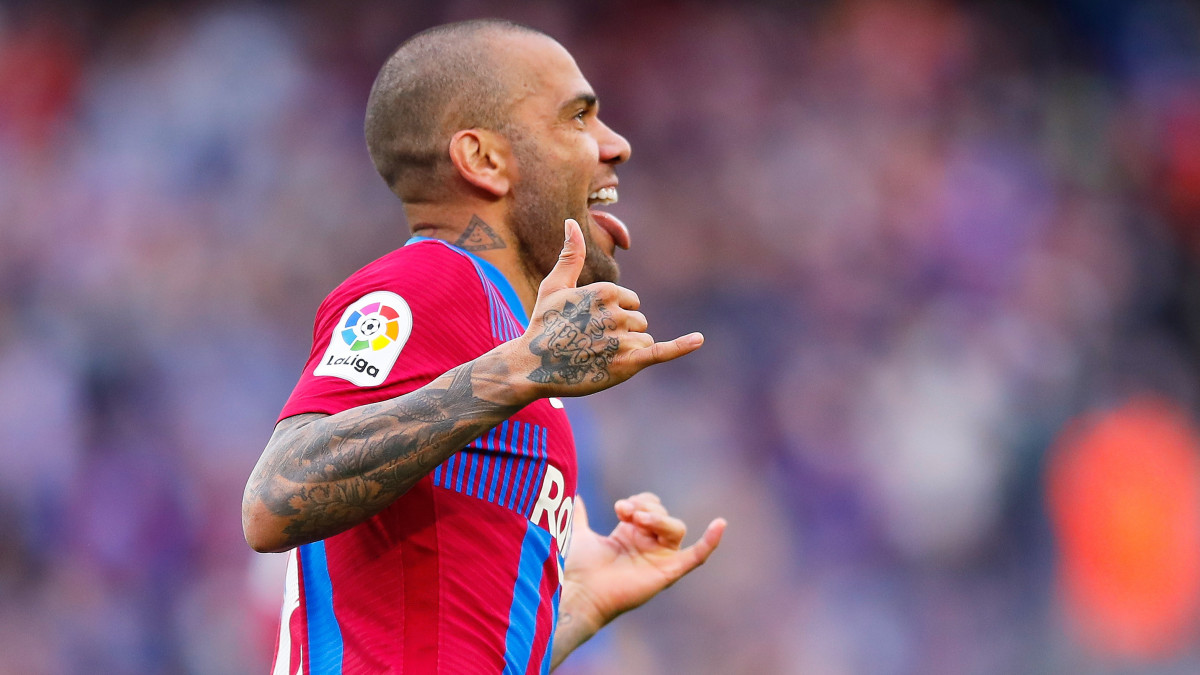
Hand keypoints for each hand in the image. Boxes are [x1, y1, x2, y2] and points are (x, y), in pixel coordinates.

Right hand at [511, 219, 702, 399]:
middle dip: (621, 333)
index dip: (613, 316)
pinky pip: (661, 351)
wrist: (532, 366)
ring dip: (627, 350)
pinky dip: (682, 346)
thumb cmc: (543, 325)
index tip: (588, 326)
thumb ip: (570, 255)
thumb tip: (571, 222)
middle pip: (639, 322)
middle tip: (590, 344)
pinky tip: (699, 339)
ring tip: (596, 357)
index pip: (631, 302)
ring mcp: (622, 338)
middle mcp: (616, 312)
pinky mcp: (628, 363)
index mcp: (605, 291)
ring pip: (644, 340)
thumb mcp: (555, 286)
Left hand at [558, 493, 725, 637]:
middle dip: (646, 507)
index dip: (639, 501)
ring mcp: (660, 558)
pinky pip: (697, 556)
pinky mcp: (668, 572)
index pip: (650, 505)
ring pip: (676, 528)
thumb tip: (576, 498)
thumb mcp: (581, 535)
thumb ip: (580, 517)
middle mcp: (649, 545)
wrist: (581, 591)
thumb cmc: (580, 569)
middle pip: (663, 514)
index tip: (620, 508)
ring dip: (659, 518)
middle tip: (625, 511)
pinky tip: (720, 524)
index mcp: (633, 535)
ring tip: (637, 519)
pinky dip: (711, 541)